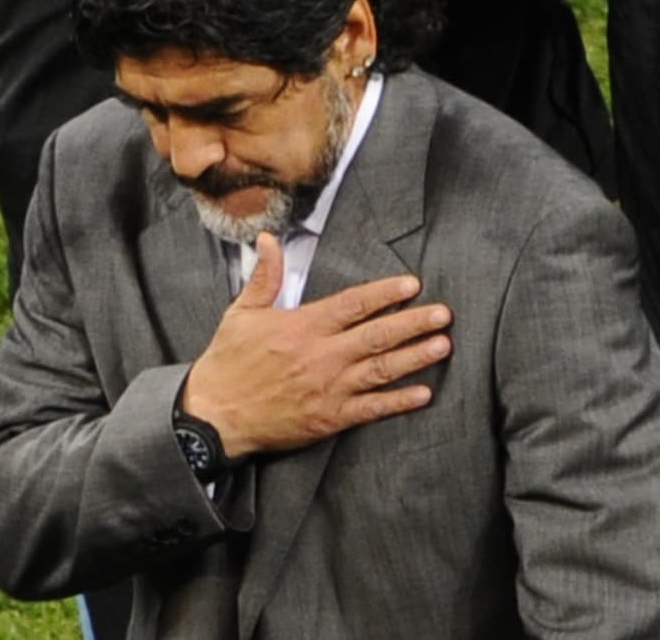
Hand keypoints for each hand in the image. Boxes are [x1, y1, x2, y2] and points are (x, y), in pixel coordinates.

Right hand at [181, 232, 450, 457]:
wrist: (215, 414)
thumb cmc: (227, 362)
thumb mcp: (242, 313)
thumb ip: (264, 277)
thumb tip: (271, 239)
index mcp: (301, 327)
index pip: (352, 304)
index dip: (385, 294)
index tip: (412, 284)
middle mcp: (320, 356)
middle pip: (377, 335)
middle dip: (414, 323)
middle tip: (444, 314)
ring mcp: (327, 389)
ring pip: (381, 370)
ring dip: (415, 357)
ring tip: (443, 345)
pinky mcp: (328, 419)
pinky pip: (371, 409)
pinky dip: (398, 401)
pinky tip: (423, 393)